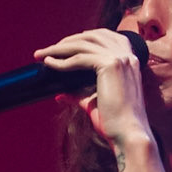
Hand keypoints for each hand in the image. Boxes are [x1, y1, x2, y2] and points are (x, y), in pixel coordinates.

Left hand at [33, 27, 152, 153]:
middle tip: (47, 50)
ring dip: (59, 48)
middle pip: (91, 36)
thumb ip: (79, 94)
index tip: (64, 45)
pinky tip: (49, 64)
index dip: (82, 37)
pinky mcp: (110, 65)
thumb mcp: (94, 103)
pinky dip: (62, 61)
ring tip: (42, 55)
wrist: (128, 135)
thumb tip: (60, 94)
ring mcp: (120, 57)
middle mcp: (127, 54)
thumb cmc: (115, 123)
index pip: (103, 36)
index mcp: (129, 59)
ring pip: (82, 45)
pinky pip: (79, 58)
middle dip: (67, 41)